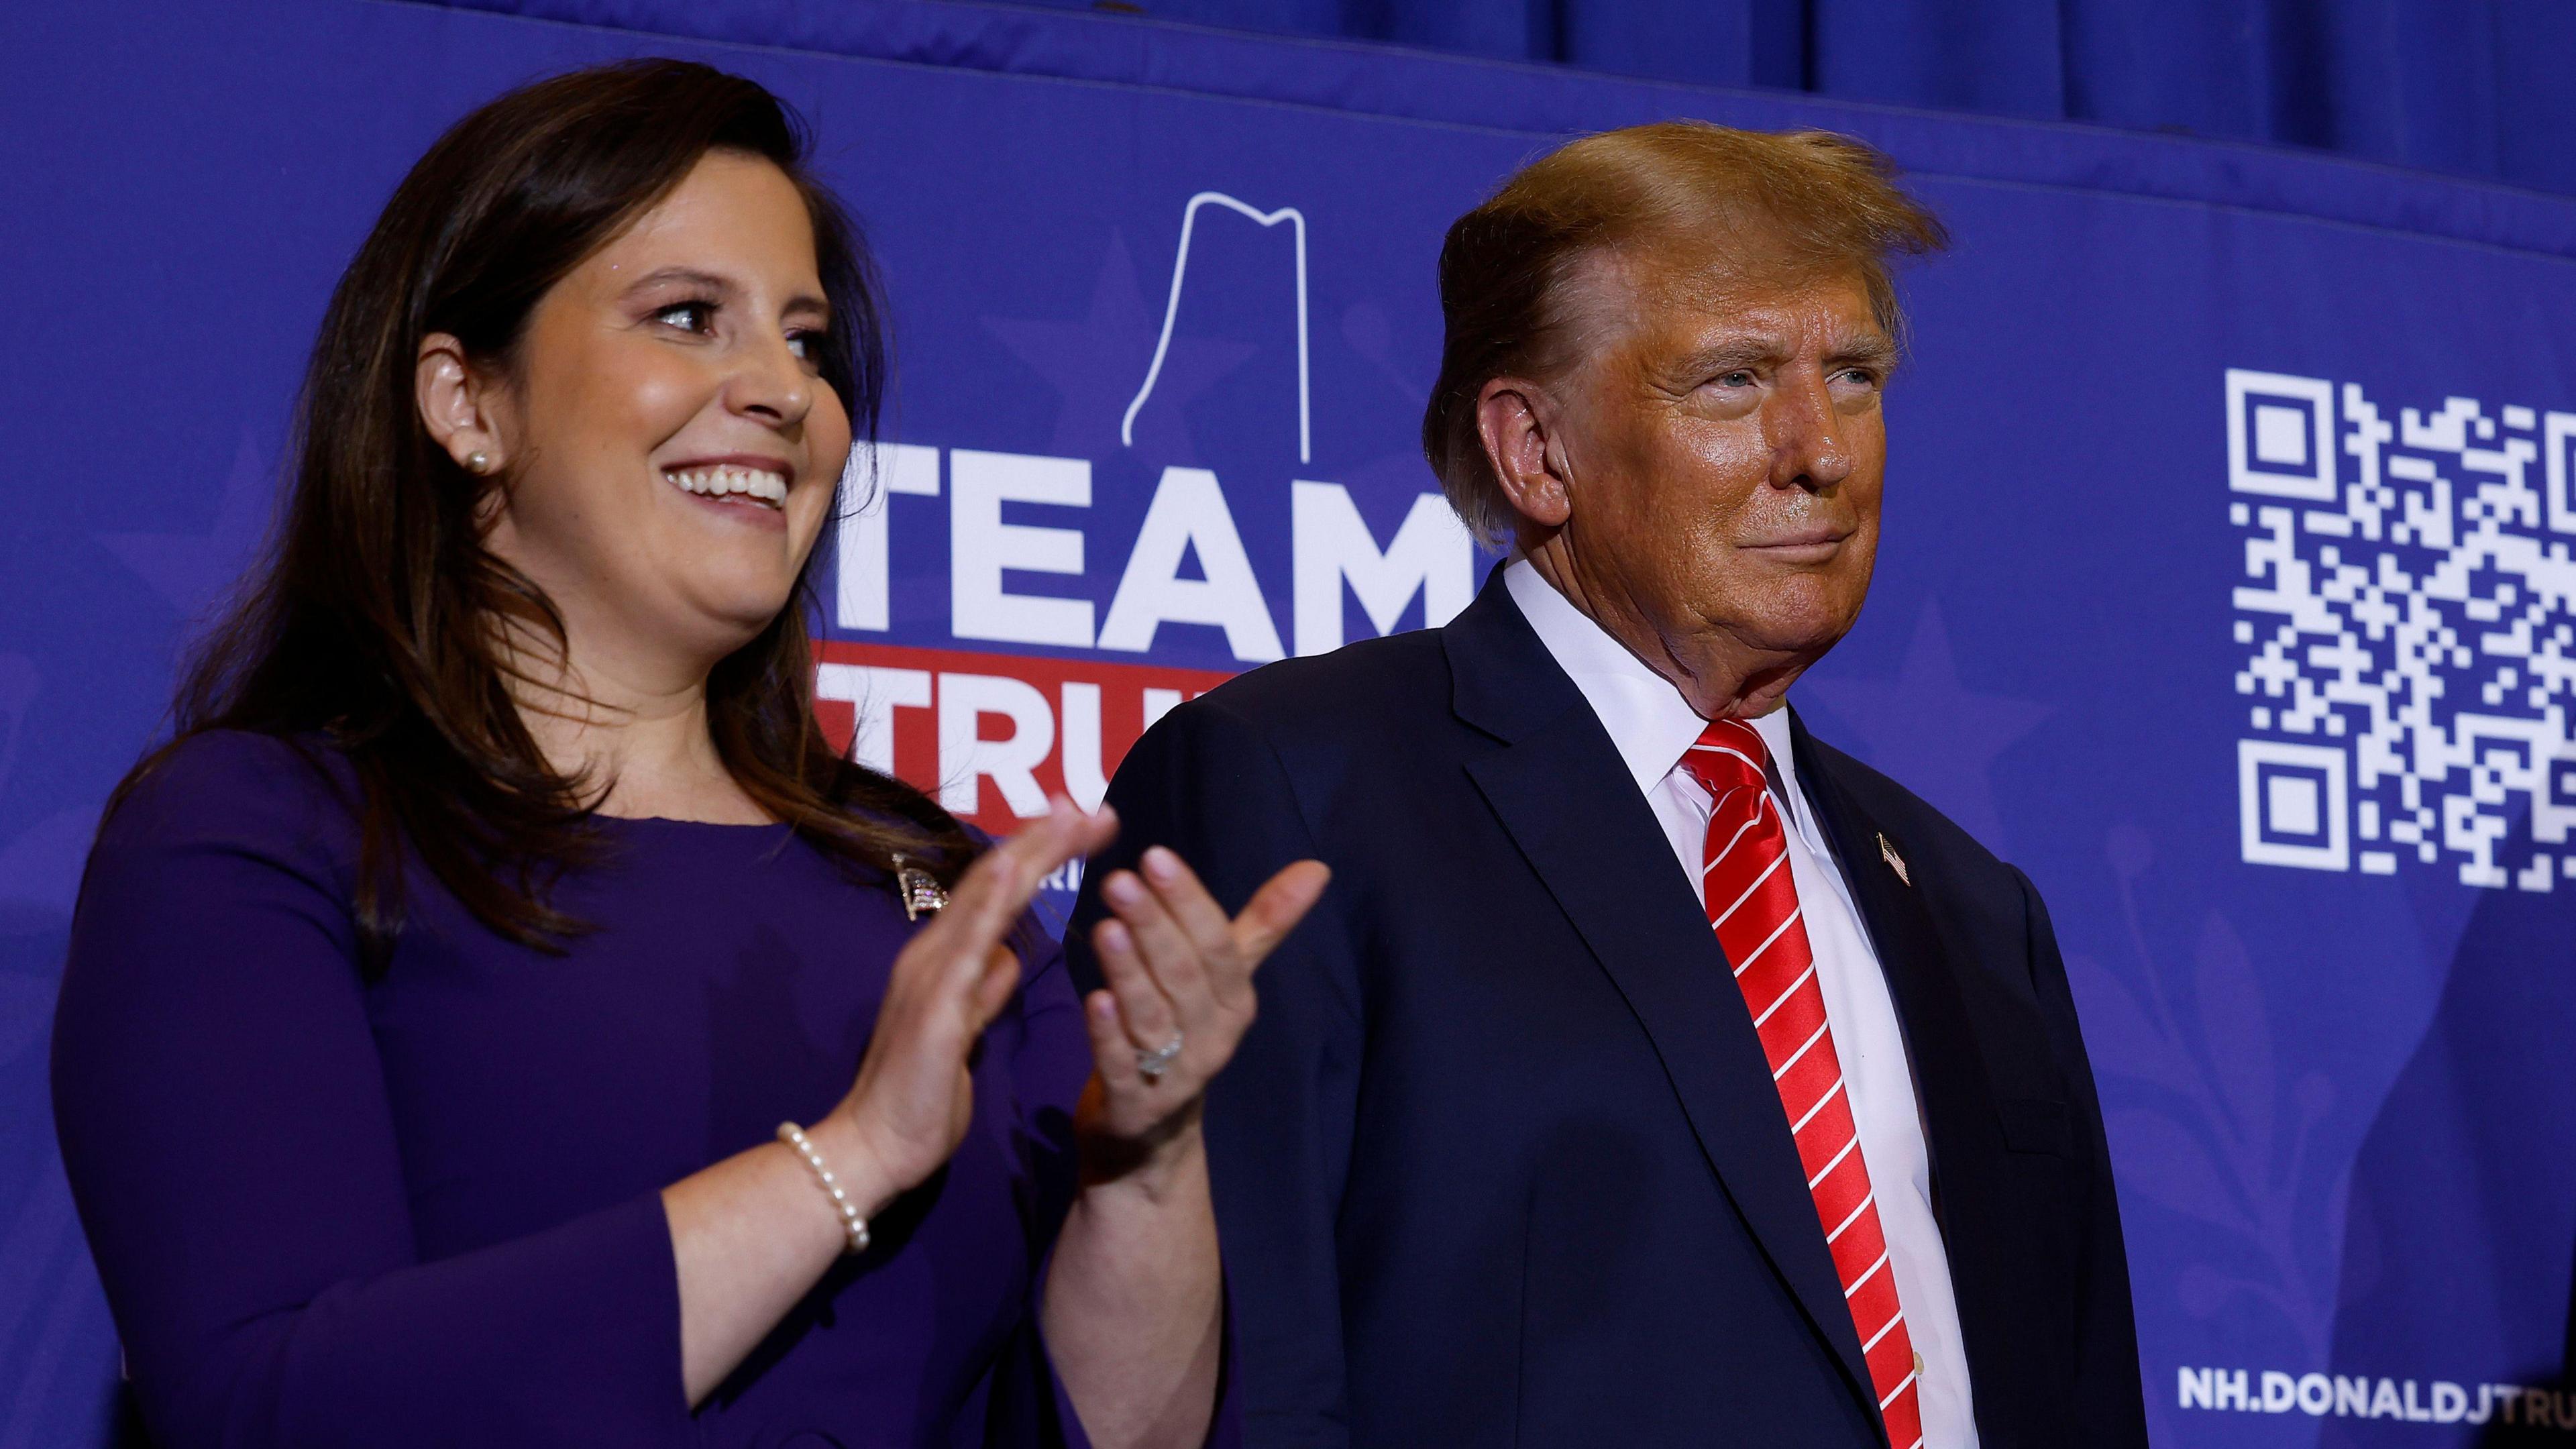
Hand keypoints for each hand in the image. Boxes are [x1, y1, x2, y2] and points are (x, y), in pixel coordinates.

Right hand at [829, 799, 1116, 1204]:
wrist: (875, 1147)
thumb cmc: (920, 1095)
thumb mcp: (964, 1031)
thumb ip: (983, 991)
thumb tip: (1008, 958)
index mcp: (945, 959)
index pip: (998, 891)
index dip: (1038, 852)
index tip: (1082, 820)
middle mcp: (933, 953)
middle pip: (994, 878)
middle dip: (1044, 837)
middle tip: (1091, 803)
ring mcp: (930, 974)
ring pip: (982, 897)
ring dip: (1027, 852)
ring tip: (1067, 815)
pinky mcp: (934, 1005)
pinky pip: (965, 945)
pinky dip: (989, 903)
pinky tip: (1013, 871)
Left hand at [1077, 846, 1330, 1180]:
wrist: (1150, 1135)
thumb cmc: (1184, 1035)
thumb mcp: (1225, 981)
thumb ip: (1263, 924)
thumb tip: (1317, 868)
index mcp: (1235, 1001)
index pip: (1217, 945)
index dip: (1188, 901)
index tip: (1156, 856)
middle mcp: (1213, 1038)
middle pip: (1185, 976)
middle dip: (1153, 926)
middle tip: (1120, 881)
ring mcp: (1176, 1076)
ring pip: (1153, 1018)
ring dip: (1130, 973)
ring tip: (1105, 928)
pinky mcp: (1135, 1108)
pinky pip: (1123, 1069)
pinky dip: (1108, 1036)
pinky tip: (1093, 1000)